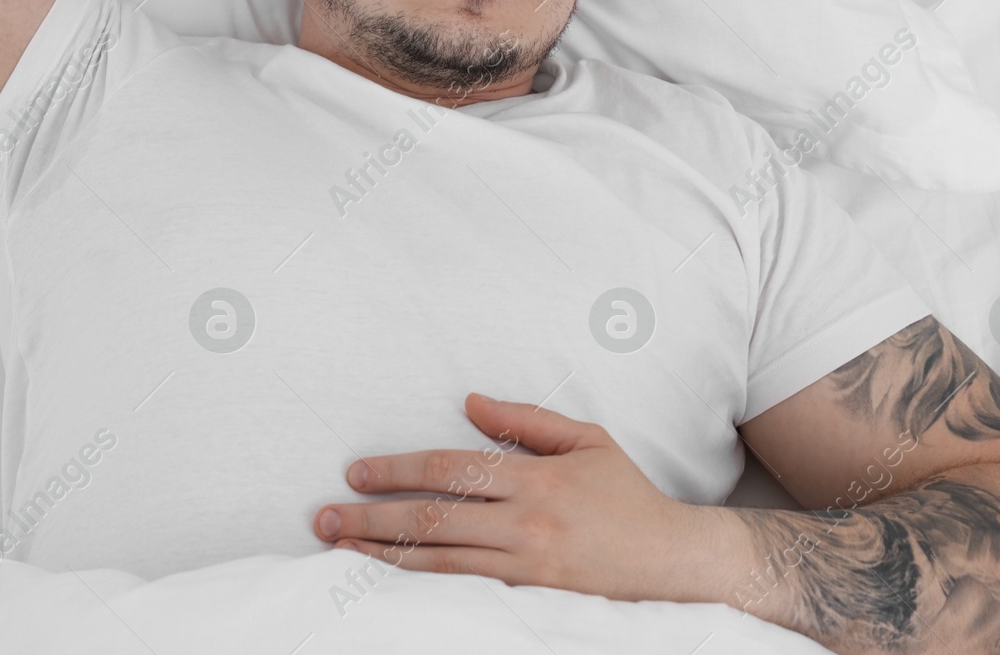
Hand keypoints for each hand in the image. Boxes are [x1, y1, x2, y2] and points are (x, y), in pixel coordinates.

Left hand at [311, 393, 698, 601]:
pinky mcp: (531, 598)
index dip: (399, 469)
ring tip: (339, 546)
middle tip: (324, 515)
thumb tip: (471, 402)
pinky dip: (420, 583)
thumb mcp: (587, 439)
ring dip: (383, 553)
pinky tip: (387, 578)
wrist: (675, 562)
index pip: (452, 468)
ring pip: (440, 560)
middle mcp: (528, 521)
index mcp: (537, 476)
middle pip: (433, 516)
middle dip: (371, 516)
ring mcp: (528, 565)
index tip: (356, 471)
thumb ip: (527, 419)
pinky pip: (464, 589)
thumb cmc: (627, 495)